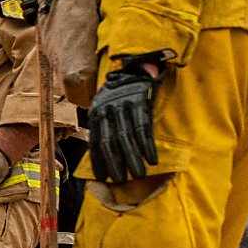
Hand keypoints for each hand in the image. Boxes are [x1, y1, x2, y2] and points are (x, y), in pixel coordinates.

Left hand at [88, 59, 162, 182]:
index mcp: (97, 112)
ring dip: (132, 158)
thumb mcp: (105, 106)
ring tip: (138, 174)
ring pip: (126, 137)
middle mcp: (108, 109)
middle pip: (110, 141)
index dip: (98, 160)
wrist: (135, 68)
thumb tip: (103, 154)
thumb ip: (104, 126)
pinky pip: (143, 128)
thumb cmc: (119, 94)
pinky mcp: (140, 101)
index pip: (96, 141)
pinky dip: (147, 146)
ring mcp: (123, 105)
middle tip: (121, 180)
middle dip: (115, 163)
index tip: (103, 177)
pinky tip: (151, 158)